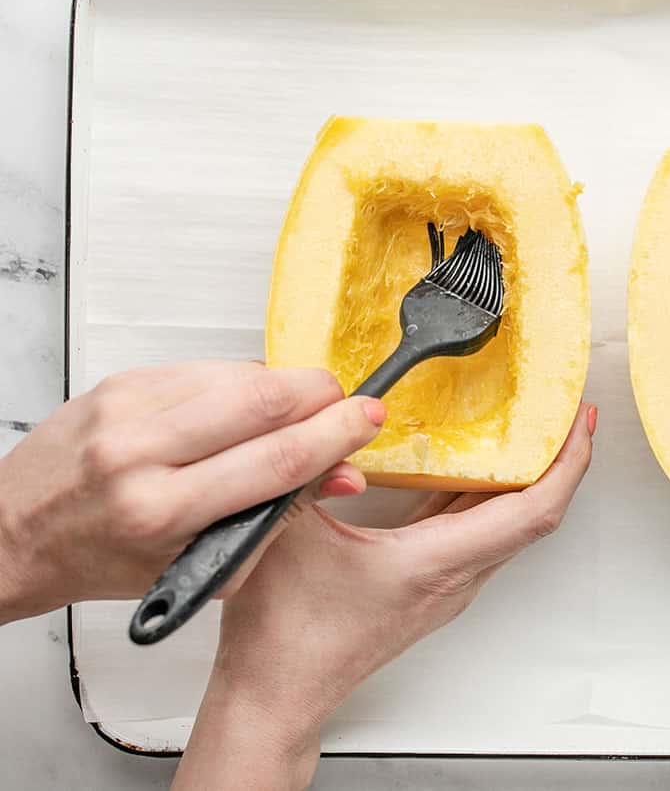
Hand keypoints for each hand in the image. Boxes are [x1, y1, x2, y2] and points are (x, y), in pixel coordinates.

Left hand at [0, 360, 383, 621]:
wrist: (13, 532)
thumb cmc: (101, 559)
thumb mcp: (197, 567)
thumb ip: (276, 520)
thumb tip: (340, 475)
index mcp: (162, 513)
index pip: (276, 460)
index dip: (336, 434)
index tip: (367, 420)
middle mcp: (140, 453)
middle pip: (263, 399)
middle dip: (322, 395)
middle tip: (345, 405)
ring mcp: (127, 409)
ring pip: (240, 374)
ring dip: (284, 388)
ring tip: (293, 413)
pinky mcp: (121, 381)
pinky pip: (206, 367)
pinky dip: (240, 383)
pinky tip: (241, 408)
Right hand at [172, 402, 596, 790]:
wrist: (275, 695)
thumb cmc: (284, 641)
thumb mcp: (285, 535)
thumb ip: (308, 471)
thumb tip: (327, 419)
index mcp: (434, 564)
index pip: (533, 512)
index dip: (567, 464)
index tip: (579, 423)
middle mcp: (452, 576)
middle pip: (533, 514)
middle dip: (558, 457)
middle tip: (563, 408)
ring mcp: (444, 582)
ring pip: (505, 521)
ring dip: (526, 473)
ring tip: (530, 424)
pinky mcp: (427, 582)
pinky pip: (473, 527)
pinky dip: (486, 489)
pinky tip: (472, 459)